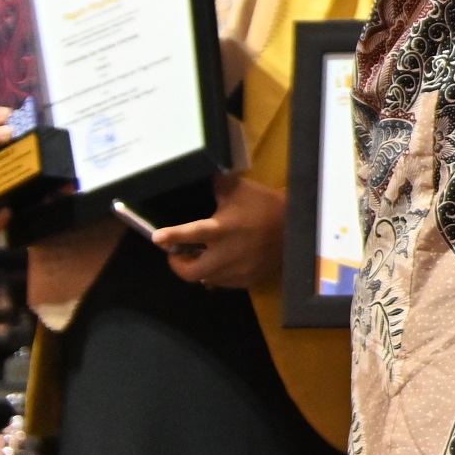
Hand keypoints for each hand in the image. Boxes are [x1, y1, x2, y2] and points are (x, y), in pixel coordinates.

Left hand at [154, 172, 285, 289]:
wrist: (298, 227)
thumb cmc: (267, 206)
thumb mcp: (241, 190)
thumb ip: (217, 185)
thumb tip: (201, 172)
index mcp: (221, 230)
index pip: (189, 234)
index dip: (171, 236)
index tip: (156, 238)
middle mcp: (225, 254)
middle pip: (190, 271)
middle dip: (178, 264)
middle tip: (177, 255)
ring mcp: (236, 270)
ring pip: (205, 279)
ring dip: (198, 269)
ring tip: (200, 258)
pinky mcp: (247, 280)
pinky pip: (223, 282)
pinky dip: (215, 274)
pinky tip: (220, 263)